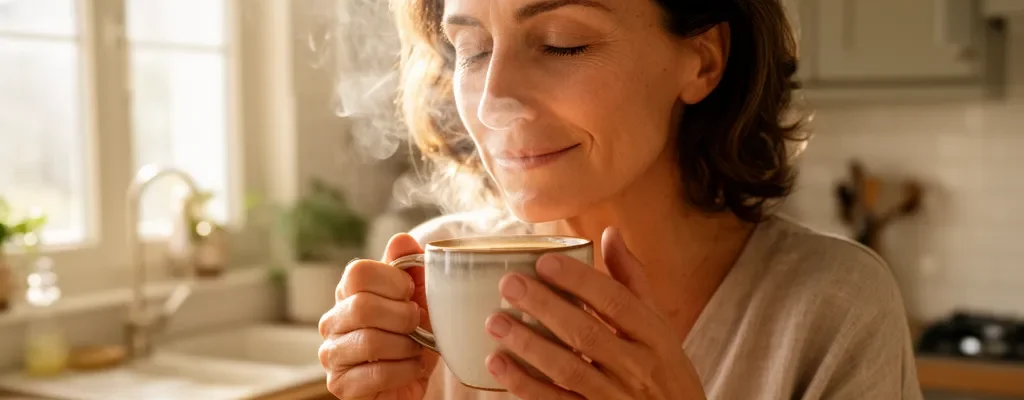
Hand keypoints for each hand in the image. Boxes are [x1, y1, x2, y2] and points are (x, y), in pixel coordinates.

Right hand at [318, 234, 437, 399]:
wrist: (409, 381)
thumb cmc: (411, 336)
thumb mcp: (417, 298)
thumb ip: (409, 267)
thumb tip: (401, 240)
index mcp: (348, 293)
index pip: (358, 272)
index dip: (393, 280)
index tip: (410, 293)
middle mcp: (332, 321)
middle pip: (363, 306)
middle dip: (403, 316)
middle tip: (417, 324)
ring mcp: (332, 354)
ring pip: (370, 342)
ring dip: (406, 347)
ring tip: (415, 349)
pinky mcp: (340, 385)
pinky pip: (377, 374)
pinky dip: (404, 370)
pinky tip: (410, 368)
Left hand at [483, 227, 705, 398]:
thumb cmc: (664, 371)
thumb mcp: (660, 327)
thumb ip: (632, 283)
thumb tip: (610, 233)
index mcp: (655, 336)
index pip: (616, 301)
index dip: (580, 280)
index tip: (545, 261)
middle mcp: (638, 367)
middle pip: (586, 333)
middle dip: (545, 306)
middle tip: (509, 284)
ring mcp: (615, 398)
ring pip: (568, 369)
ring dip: (528, 345)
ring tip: (495, 322)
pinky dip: (525, 384)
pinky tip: (498, 364)